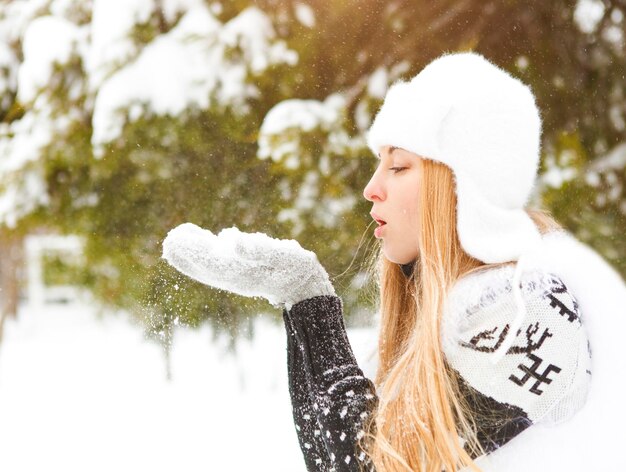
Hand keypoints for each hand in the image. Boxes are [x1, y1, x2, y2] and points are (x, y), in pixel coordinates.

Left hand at [161, 223, 334, 308]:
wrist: (305, 288)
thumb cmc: (296, 269)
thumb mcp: (282, 256)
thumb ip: (258, 249)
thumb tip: (230, 241)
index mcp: (238, 272)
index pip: (207, 260)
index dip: (190, 250)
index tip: (174, 239)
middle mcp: (233, 276)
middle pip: (203, 265)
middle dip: (187, 252)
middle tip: (171, 239)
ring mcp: (236, 276)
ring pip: (208, 265)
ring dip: (193, 253)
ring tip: (179, 238)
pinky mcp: (242, 273)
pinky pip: (217, 265)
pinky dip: (205, 256)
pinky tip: (202, 244)